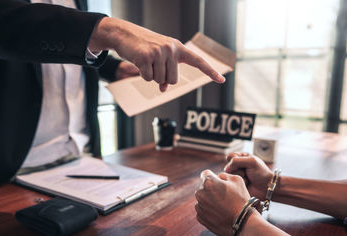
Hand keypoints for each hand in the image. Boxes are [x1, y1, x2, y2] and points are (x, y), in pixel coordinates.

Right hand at [90, 17, 225, 91]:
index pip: (198, 61)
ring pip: (160, 80)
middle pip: (173, 79)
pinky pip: (148, 79)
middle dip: (162, 77)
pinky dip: (142, 74)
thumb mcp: (159, 58)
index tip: (221, 80)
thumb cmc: (144, 47)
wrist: (124, 34)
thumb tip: (164, 89)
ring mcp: (159, 52)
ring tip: (146, 61)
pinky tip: (139, 62)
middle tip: (153, 64)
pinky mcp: (146, 57)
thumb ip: (166, 72)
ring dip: (151, 75)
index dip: (210, 71)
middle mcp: (171, 49)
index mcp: (178, 48)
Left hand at [195, 170, 250, 235]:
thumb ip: (224, 175)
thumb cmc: (241, 200)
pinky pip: (203, 210)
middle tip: (224, 196)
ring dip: (209, 200)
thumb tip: (218, 177)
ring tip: (223, 206)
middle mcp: (200, 193)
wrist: (243, 223)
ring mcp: (199, 206)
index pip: (206, 174)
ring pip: (202, 199)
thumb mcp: (237, 180)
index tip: (220, 183)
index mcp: (208, 182)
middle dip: (211, 189)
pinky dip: (209, 211)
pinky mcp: (200, 217)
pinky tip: (220, 213)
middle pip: (203, 187)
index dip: (214, 177)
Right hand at [224, 153, 272, 199]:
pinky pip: (231, 182)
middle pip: (228, 166)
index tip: (244, 164)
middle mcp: (239, 165)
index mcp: (243, 157)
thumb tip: (227, 168)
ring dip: (239, 176)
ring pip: (229, 174)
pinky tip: (246, 183)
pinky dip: (238, 182)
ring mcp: (238, 175)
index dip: (235, 160)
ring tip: (247, 178)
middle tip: (247, 172)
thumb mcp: (251, 161)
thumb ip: (236, 161)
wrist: (267, 188)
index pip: (231, 156)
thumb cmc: (262, 173)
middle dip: (238, 170)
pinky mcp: (237, 183)